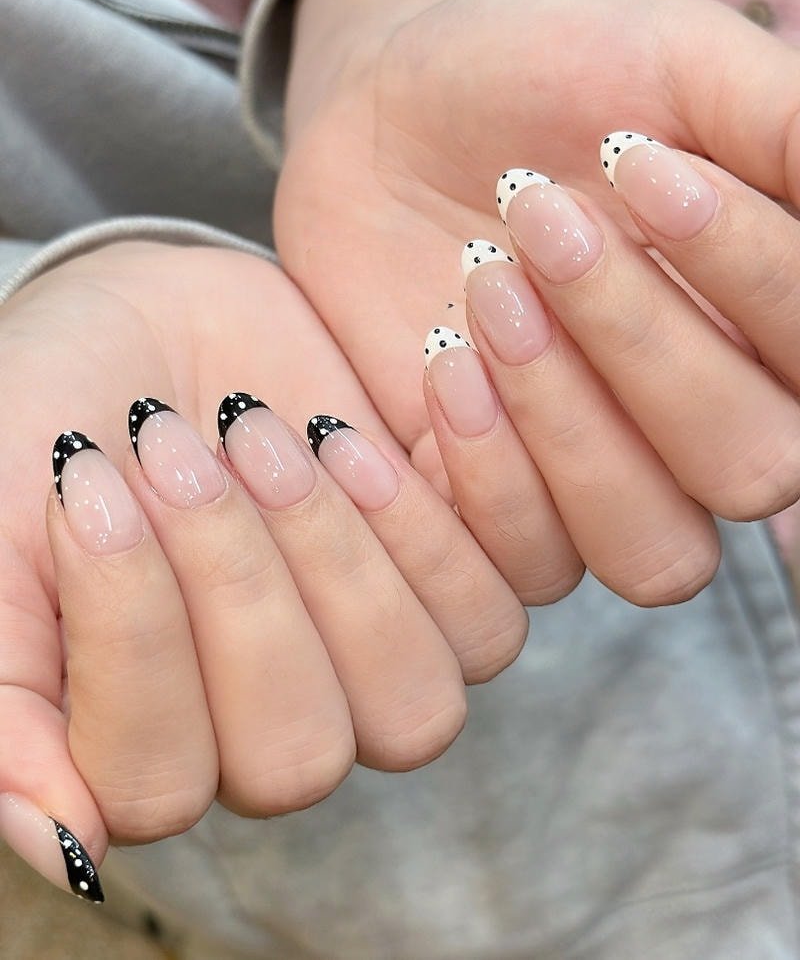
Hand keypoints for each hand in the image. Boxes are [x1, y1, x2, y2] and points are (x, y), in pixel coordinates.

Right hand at [0, 240, 525, 901]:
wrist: (145, 319)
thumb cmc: (50, 423)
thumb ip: (9, 699)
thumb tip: (68, 849)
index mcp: (148, 742)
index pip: (160, 780)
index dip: (131, 636)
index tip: (86, 481)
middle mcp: (271, 725)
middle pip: (300, 755)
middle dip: (239, 588)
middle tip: (182, 447)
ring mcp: (371, 656)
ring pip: (416, 703)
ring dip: (339, 559)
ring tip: (270, 432)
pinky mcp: (446, 576)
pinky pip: (501, 606)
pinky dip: (435, 519)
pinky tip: (354, 428)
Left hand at [275, 0, 799, 601]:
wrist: (392, 112)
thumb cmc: (541, 77)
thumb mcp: (680, 64)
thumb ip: (788, 134)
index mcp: (773, 323)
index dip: (749, 272)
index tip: (632, 160)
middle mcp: (708, 421)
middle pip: (752, 471)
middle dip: (642, 342)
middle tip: (541, 220)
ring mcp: (606, 478)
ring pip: (655, 550)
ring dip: (569, 422)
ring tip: (486, 286)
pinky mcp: (502, 507)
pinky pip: (533, 564)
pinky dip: (486, 468)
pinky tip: (440, 354)